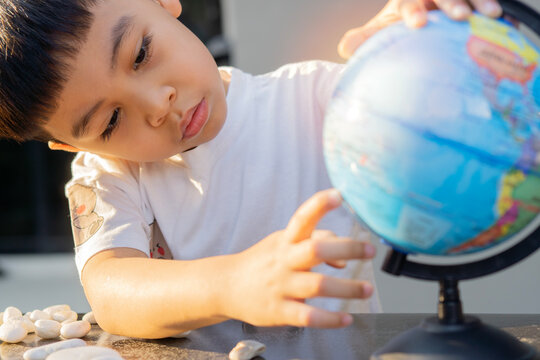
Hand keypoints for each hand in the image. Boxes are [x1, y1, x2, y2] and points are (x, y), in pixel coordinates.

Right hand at [223, 189, 375, 328]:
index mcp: (285, 240)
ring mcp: (280, 286)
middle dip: (346, 248)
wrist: (227, 286)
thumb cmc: (264, 261)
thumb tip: (343, 260)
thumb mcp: (284, 243)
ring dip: (347, 288)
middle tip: (370, 250)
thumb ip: (316, 242)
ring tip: (368, 289)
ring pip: (318, 285)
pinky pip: (308, 317)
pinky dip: (330, 319)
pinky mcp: (279, 311)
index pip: (302, 218)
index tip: (339, 195)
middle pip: (315, 250)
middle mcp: (283, 260)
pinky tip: (347, 318)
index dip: (319, 205)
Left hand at [338, 0, 502, 58]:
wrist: (427, 7)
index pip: (408, 1)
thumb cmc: (406, 19)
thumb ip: (368, 36)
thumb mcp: (387, 25)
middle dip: (450, 2)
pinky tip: (500, 17)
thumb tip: (344, 48)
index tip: (418, 24)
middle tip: (458, 17)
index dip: (413, 10)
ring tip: (489, 15)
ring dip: (477, 0)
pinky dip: (491, 4)